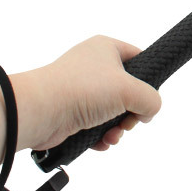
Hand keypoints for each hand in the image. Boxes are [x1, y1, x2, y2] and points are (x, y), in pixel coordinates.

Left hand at [13, 36, 161, 154]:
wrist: (40, 111)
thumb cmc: (82, 89)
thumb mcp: (129, 90)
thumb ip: (151, 99)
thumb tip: (149, 111)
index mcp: (106, 49)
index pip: (138, 57)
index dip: (148, 79)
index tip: (148, 98)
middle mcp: (93, 66)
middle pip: (128, 91)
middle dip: (131, 113)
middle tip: (128, 121)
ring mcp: (82, 89)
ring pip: (113, 111)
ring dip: (117, 128)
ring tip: (111, 136)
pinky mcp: (72, 111)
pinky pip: (96, 125)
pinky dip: (101, 136)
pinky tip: (100, 141)